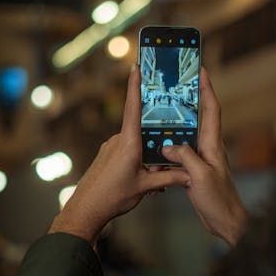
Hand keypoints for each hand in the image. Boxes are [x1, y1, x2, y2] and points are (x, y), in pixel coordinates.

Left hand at [49, 66, 189, 244]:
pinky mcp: (107, 156)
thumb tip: (189, 174)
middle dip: (157, 145)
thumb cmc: (112, 197)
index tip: (136, 66)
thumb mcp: (144, 187)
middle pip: (143, 132)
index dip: (135, 85)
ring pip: (137, 145)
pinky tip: (143, 183)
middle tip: (166, 163)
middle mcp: (118, 140)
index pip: (133, 107)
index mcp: (128, 142)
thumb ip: (168, 178)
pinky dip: (139, 164)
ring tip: (154, 183)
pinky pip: (128, 153)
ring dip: (148, 159)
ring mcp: (111, 147)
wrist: (86, 209)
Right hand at [162, 69, 246, 245]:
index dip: (206, 88)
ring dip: (175, 125)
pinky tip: (157, 149)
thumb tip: (167, 145)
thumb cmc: (220, 201)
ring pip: (186, 136)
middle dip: (189, 100)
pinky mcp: (195, 172)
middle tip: (174, 85)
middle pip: (198, 118)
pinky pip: (180, 154)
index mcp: (213, 145)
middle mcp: (209, 148)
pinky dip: (169, 149)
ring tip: (160, 112)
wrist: (227, 223)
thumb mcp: (201, 176)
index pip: (211, 110)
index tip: (200, 70)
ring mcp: (202, 160)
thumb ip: (185, 157)